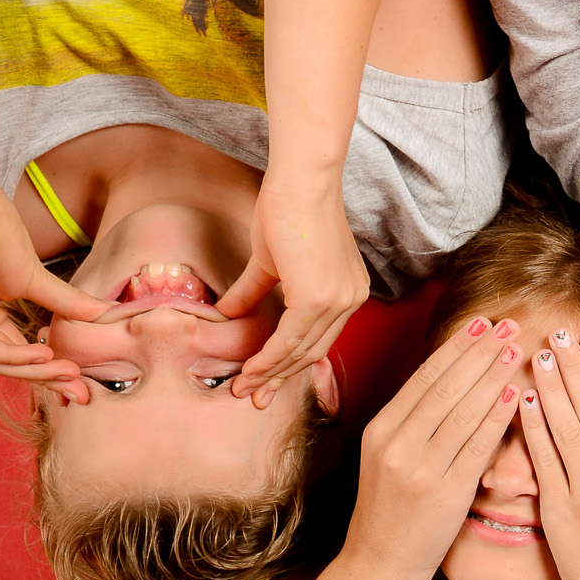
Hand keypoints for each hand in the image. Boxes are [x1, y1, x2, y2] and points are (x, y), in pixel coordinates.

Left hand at [0, 163, 105, 401]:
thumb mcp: (33, 277)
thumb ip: (64, 302)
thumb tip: (103, 316)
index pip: (14, 352)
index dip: (49, 370)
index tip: (83, 383)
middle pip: (3, 363)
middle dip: (43, 380)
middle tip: (80, 392)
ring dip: (31, 372)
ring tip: (67, 374)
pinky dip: (9, 355)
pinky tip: (41, 355)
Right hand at [220, 179, 368, 406]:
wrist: (300, 183)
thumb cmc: (287, 210)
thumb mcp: (270, 261)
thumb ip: (254, 291)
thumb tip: (228, 314)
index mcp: (347, 293)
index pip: (318, 339)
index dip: (288, 363)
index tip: (262, 381)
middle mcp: (351, 300)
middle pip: (313, 351)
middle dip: (279, 377)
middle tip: (251, 396)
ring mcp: (339, 299)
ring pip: (302, 350)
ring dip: (270, 372)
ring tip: (243, 388)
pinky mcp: (321, 296)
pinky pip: (292, 338)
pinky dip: (270, 357)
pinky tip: (250, 371)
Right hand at [338, 316, 522, 579]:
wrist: (377, 564)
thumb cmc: (391, 510)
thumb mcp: (388, 458)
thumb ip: (412, 422)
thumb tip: (447, 379)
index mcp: (381, 430)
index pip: (424, 377)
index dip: (456, 347)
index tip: (482, 323)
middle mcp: (396, 443)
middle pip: (445, 386)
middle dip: (478, 351)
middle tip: (508, 323)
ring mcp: (418, 467)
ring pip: (462, 410)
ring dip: (492, 375)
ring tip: (516, 349)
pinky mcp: (443, 492)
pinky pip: (475, 446)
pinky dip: (496, 417)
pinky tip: (515, 395)